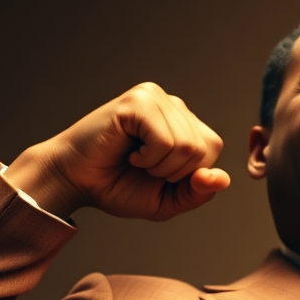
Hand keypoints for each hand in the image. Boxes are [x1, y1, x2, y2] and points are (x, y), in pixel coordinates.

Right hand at [4, 83, 229, 220]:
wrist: (76, 181)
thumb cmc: (118, 187)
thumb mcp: (168, 201)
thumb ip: (198, 192)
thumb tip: (222, 179)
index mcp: (183, 123)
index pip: (213, 149)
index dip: (188, 175)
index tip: (157, 174)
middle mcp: (172, 105)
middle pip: (204, 148)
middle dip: (174, 172)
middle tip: (144, 167)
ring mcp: (155, 98)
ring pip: (187, 145)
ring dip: (159, 166)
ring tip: (136, 159)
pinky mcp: (137, 101)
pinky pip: (166, 140)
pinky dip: (148, 157)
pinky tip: (129, 150)